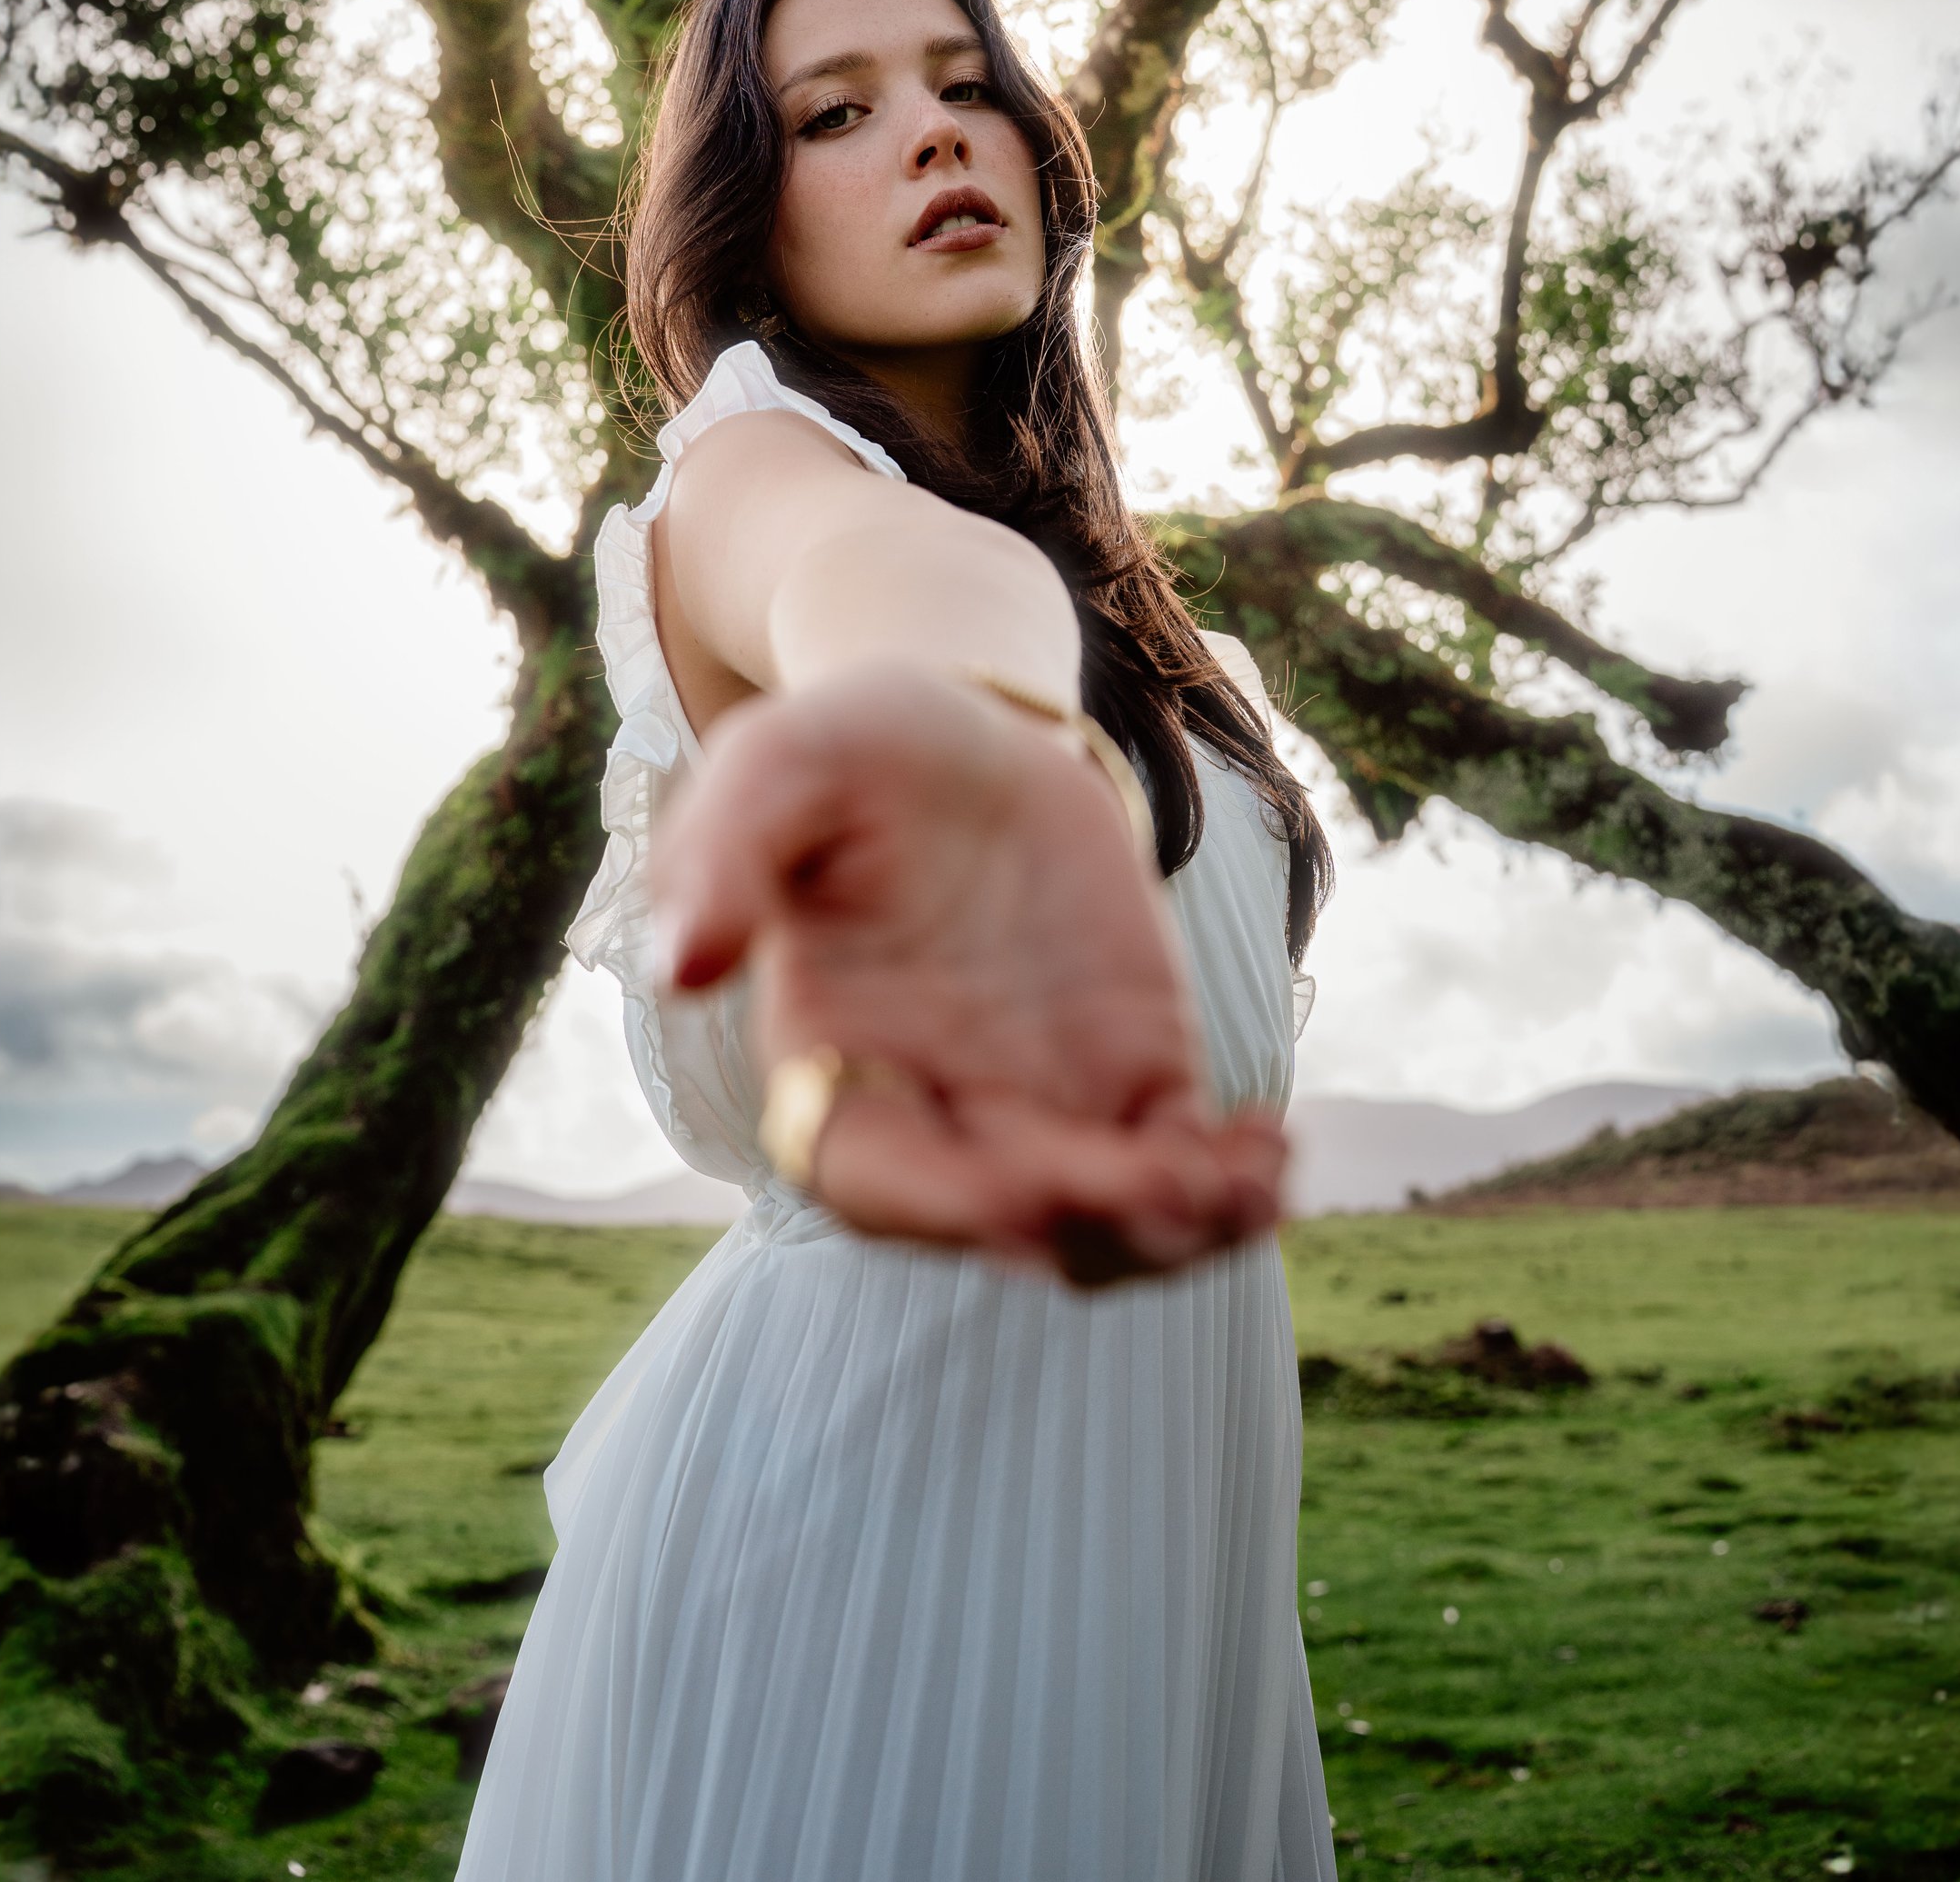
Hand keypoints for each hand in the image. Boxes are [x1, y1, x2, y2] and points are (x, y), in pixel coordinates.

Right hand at [650, 663, 1285, 1285]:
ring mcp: (1041, 1106)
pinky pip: (1184, 1167)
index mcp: (832, 1068)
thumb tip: (683, 963)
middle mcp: (935, 1113)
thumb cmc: (846, 751)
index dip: (948, 1206)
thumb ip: (726, 856)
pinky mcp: (1131, 1076)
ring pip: (1108, 1227)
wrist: (959, 730)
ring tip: (1251, 1175)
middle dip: (1095, 1219)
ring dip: (1182, 1229)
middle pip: (1011, 1223)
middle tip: (1177, 1176)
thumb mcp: (775, 767)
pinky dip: (1234, 1186)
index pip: (876, 1183)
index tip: (1025, 1186)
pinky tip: (1276, 1146)